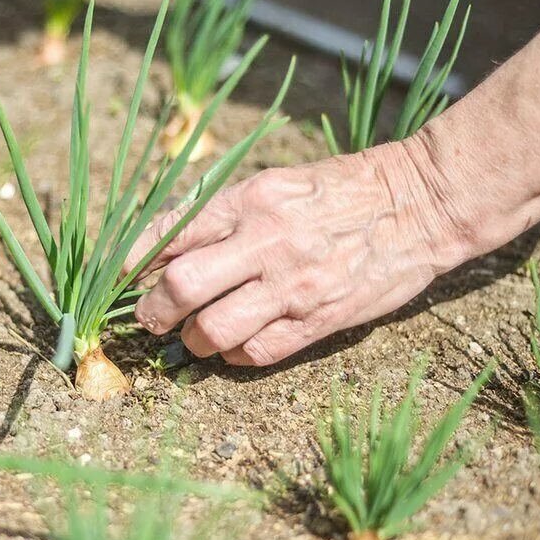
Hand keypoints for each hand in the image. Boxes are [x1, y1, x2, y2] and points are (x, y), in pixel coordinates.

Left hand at [124, 137, 474, 365]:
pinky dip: (234, 356)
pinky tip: (234, 347)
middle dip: (152, 311)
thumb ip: (222, 213)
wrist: (419, 204)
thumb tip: (165, 245)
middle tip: (149, 318)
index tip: (120, 276)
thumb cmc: (341, 189)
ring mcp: (293, 286)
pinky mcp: (320, 320)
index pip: (170, 233)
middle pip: (181, 288)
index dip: (132, 260)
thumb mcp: (276, 182)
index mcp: (249, 201)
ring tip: (195, 336)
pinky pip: (258, 353)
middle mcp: (265, 243)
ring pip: (214, 330)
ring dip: (192, 340)